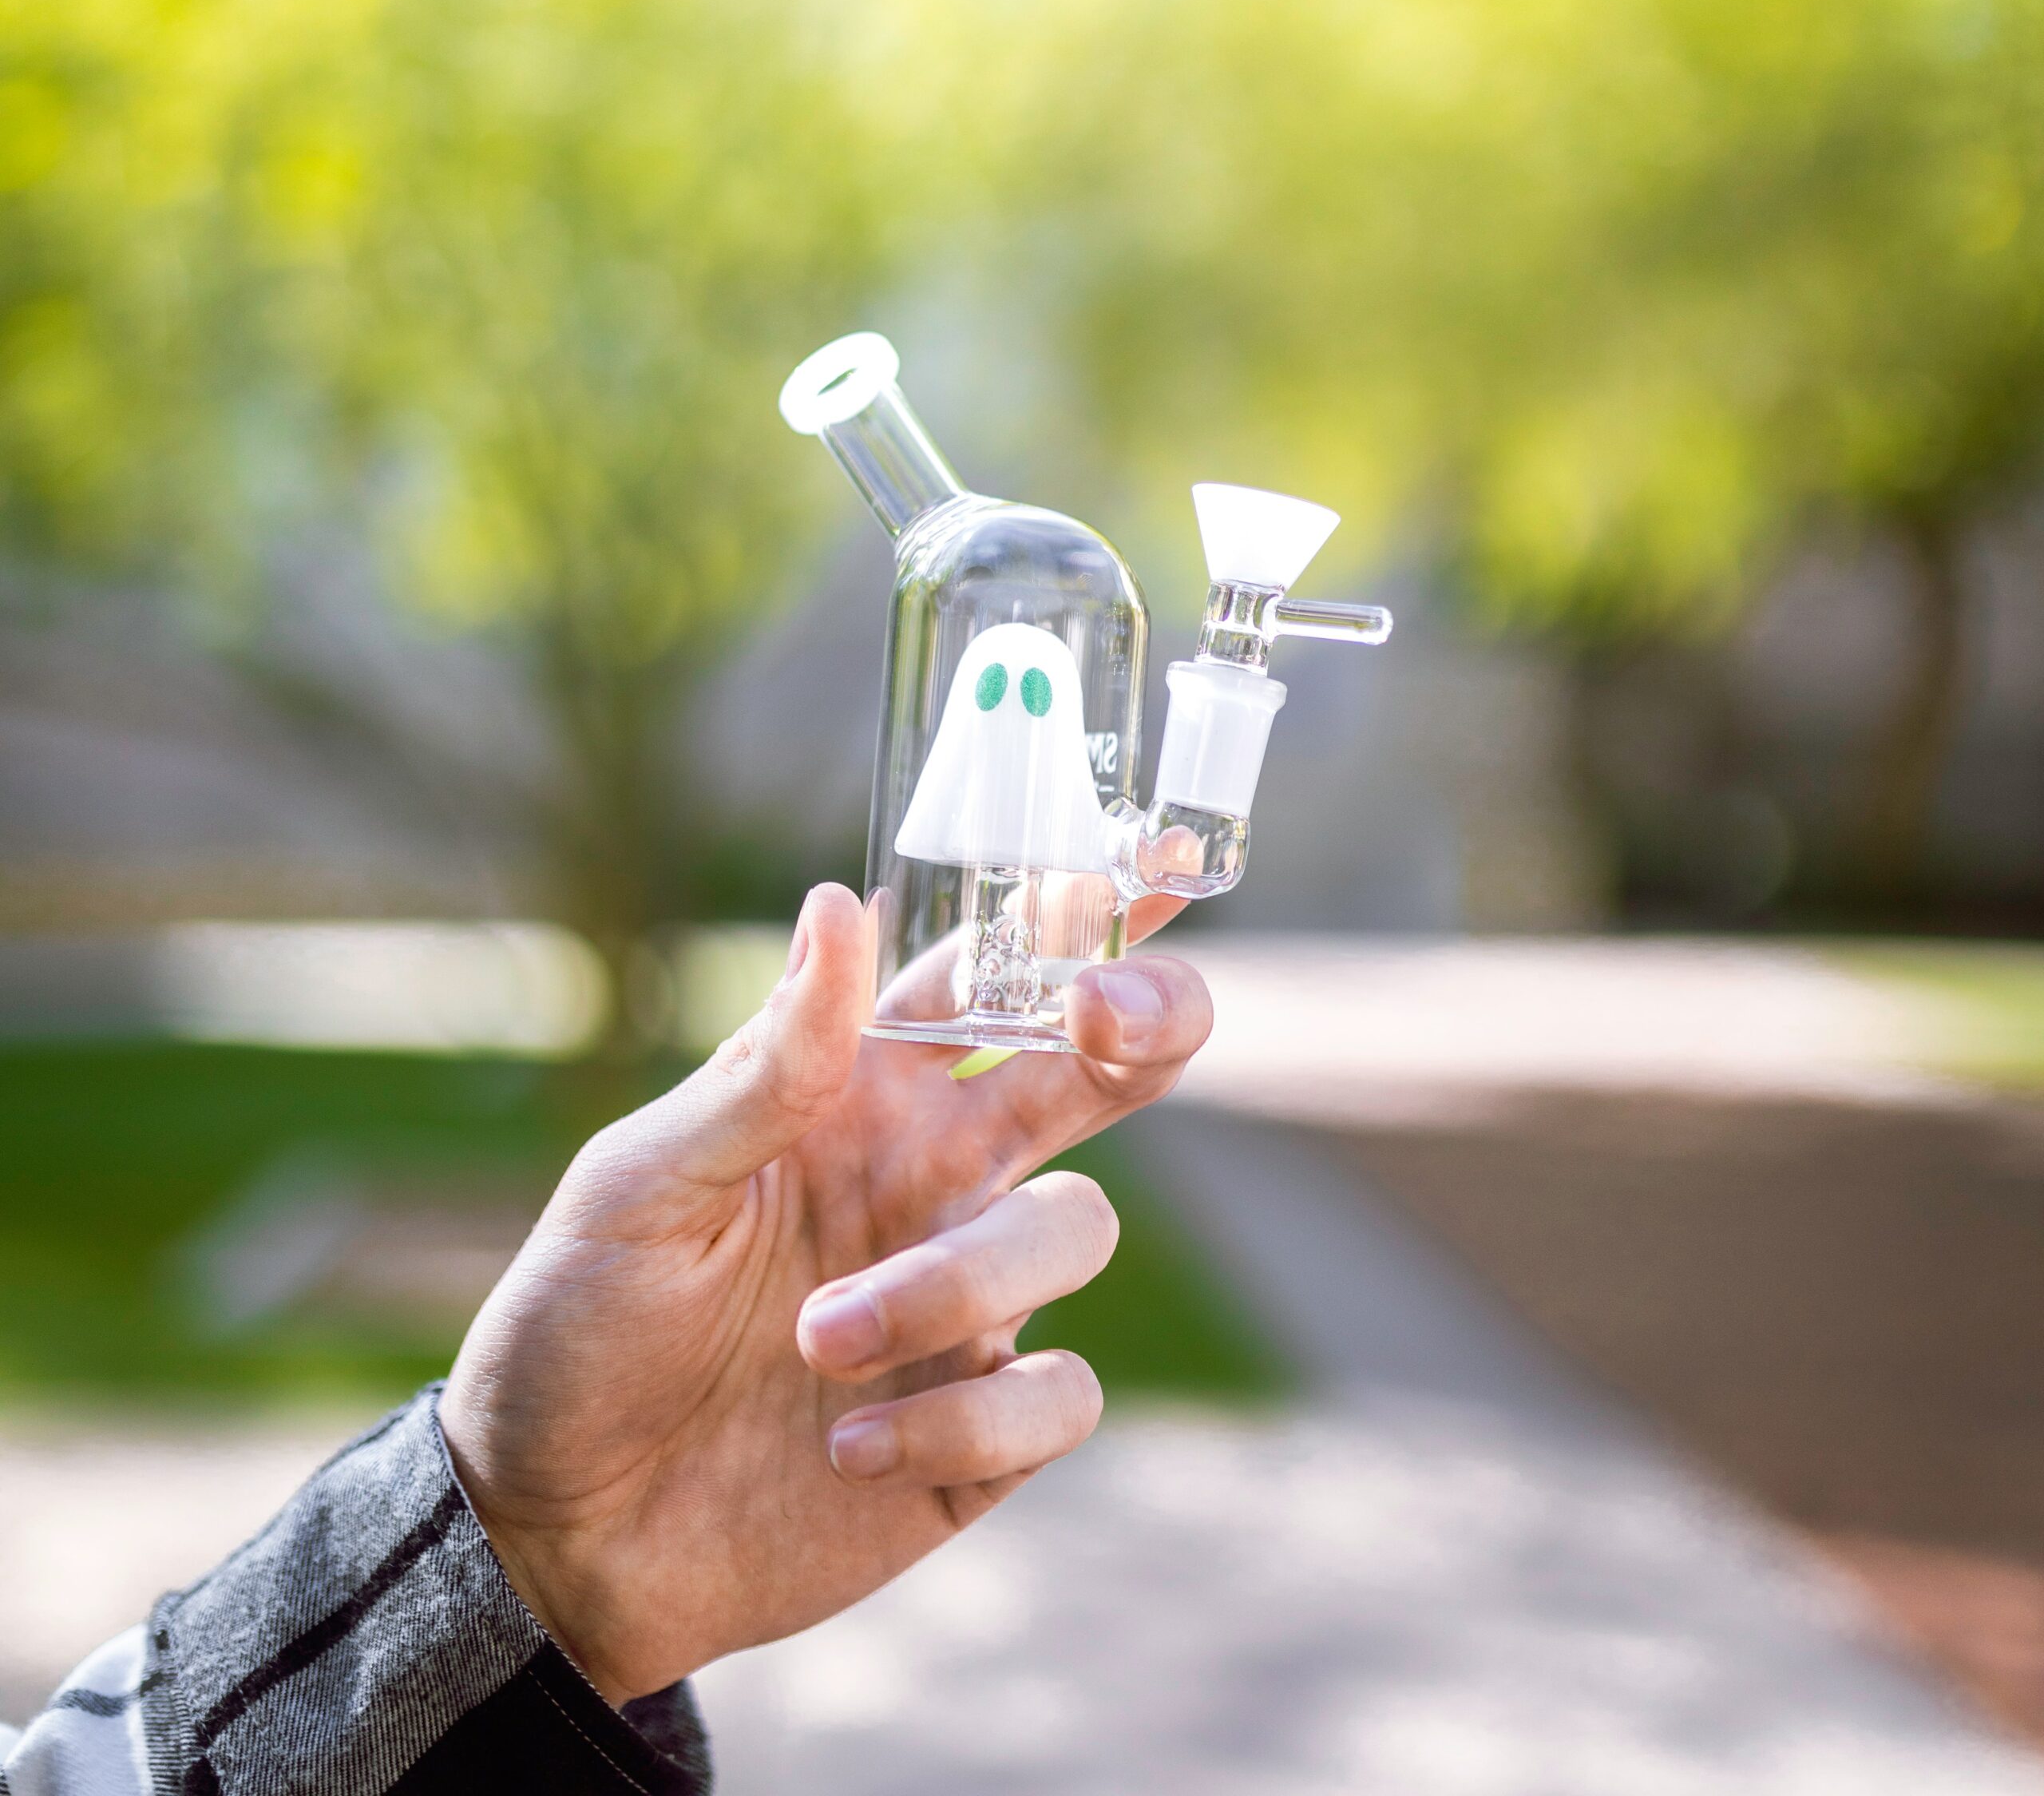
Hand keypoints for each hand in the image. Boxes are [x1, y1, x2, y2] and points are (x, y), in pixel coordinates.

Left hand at [439, 882, 1210, 1704]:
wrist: (554, 1534)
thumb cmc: (579, 1330)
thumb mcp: (643, 1181)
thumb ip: (764, 1064)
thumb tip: (840, 904)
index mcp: (861, 1102)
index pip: (990, 980)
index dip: (1076, 914)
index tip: (1156, 858)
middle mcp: (937, 1184)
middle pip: (1103, 1072)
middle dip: (1146, 1023)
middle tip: (1109, 1019)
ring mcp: (969, 1306)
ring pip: (1073, 1231)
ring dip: (954, 1284)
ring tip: (813, 1343)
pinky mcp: (980, 1436)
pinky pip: (1058, 1397)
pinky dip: (965, 1419)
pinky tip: (846, 1449)